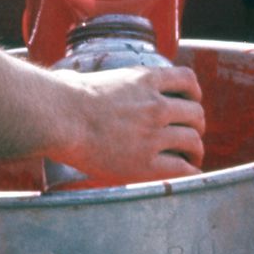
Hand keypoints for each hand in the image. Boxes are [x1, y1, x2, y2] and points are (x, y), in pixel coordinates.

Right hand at [50, 65, 205, 182]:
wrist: (58, 118)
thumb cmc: (63, 98)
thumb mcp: (94, 78)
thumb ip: (101, 85)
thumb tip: (82, 85)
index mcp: (145, 79)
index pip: (187, 80)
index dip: (193, 93)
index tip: (190, 103)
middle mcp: (155, 105)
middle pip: (195, 113)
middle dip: (195, 125)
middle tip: (189, 136)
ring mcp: (153, 133)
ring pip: (193, 141)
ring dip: (195, 150)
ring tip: (190, 159)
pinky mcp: (145, 161)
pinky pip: (182, 169)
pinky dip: (191, 172)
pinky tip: (187, 174)